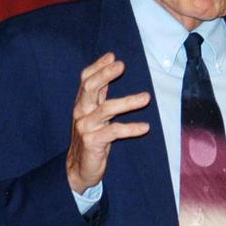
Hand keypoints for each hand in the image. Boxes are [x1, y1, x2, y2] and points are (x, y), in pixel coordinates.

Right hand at [66, 52, 150, 193]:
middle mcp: (81, 112)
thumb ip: (100, 95)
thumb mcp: (94, 114)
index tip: (112, 56)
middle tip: (122, 65)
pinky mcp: (93, 142)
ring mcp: (85, 127)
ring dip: (128, 102)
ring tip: (146, 98)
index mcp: (81, 103)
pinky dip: (131, 128)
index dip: (98, 66)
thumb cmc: (91, 138)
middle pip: (90, 88)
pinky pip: (114, 132)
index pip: (86, 79)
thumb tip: (109, 71)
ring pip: (106, 109)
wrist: (78, 168)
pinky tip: (145, 127)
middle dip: (105, 74)